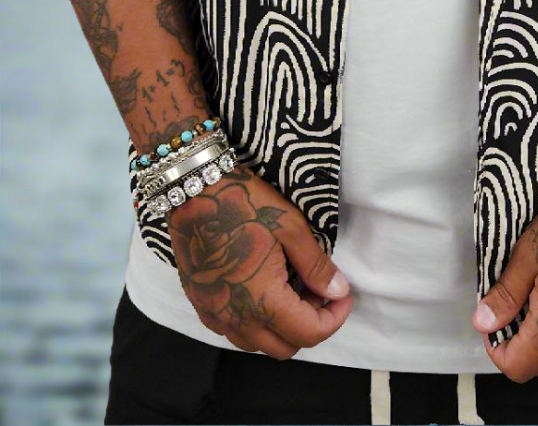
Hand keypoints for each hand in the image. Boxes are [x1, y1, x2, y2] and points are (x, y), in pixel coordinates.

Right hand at [165, 164, 352, 358]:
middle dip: (310, 324)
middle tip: (319, 290)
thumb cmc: (243, 203)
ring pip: (258, 343)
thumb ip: (315, 266)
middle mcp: (235, 317)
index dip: (334, 318)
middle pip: (285, 347)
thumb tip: (338, 291)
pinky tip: (264, 291)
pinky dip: (256, 323)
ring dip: (282, 327)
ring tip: (293, 289)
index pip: (309, 334)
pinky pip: (233, 331)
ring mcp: (214, 314)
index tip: (343, 296)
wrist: (193, 190)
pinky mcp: (201, 305)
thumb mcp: (290, 227)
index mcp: (262, 300)